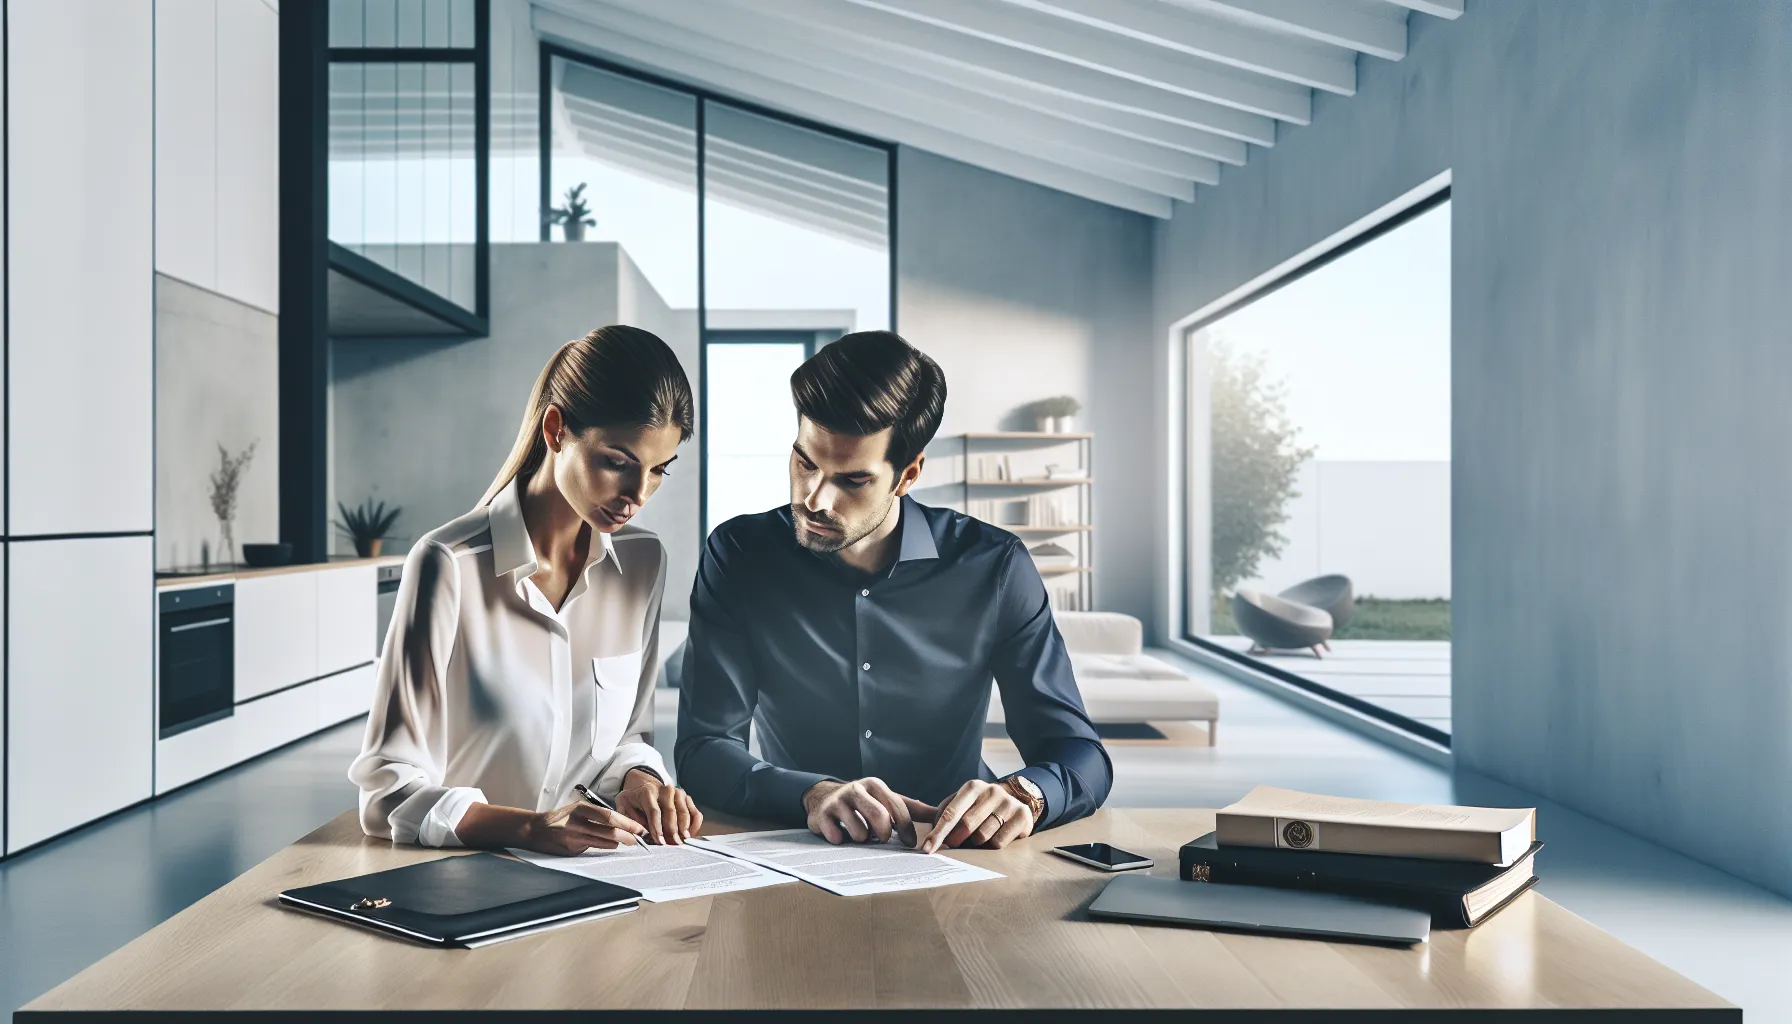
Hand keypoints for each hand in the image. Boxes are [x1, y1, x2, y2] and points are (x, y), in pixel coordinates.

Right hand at [456, 800, 645, 855]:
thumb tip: (619, 825)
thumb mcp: (575, 810)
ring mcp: (573, 837)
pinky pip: (592, 849)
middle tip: (639, 839)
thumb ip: (594, 816)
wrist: (533, 830)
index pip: (609, 816)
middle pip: (609, 830)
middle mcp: (577, 822)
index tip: (639, 827)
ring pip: (602, 841)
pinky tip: (612, 848)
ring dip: (619, 843)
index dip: (626, 822)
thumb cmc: (559, 819)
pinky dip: (605, 848)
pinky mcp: (570, 849)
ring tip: (630, 843)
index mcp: (580, 808)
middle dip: (627, 835)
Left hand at [614, 767, 703, 843]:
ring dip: (684, 829)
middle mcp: (665, 790)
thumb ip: (630, 819)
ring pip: (684, 812)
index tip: (660, 842)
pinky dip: (694, 825)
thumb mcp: (624, 806)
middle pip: (671, 812)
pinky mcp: (687, 798)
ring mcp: (678, 793)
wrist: (643, 786)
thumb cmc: (633, 801)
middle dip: (672, 831)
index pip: (654, 811)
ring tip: (681, 841)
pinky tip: (689, 835)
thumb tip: (640, 835)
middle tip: (672, 844)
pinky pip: (695, 812)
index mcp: (648, 792)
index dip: (657, 828)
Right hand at [803, 778, 934, 846]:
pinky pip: (837, 837)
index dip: (907, 829)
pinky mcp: (821, 815)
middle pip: (880, 816)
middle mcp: (856, 789)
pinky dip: (841, 841)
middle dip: (884, 834)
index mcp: (875, 785)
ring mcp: (837, 801)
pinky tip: (840, 836)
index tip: (909, 844)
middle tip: (882, 840)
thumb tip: (940, 814)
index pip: (898, 808)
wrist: (821, 797)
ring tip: (859, 835)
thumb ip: (910, 808)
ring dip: (862, 839)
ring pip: (859, 831)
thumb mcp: (885, 800)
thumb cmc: (862, 802)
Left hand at [920, 779, 1032, 852]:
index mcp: (973, 787)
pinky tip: (993, 838)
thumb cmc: (979, 807)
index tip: (927, 849)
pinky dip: (991, 847)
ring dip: (976, 844)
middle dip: (955, 840)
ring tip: (978, 838)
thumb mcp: (962, 803)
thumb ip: (945, 814)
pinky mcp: (1022, 816)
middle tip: (953, 846)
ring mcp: (1008, 803)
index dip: (938, 833)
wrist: (1015, 801)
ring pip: (983, 836)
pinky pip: (999, 843)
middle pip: (967, 825)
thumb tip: (930, 837)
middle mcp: (992, 791)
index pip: (951, 813)